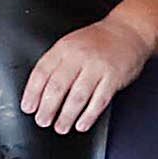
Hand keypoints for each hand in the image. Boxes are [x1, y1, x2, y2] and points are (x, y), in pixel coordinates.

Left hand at [22, 14, 153, 135]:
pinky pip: (99, 101)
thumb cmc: (98, 41)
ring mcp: (97, 67)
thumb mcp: (71, 43)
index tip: (28, 107)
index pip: (42, 72)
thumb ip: (57, 63)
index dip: (32, 93)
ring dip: (67, 116)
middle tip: (42, 121)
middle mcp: (79, 56)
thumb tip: (39, 92)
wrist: (129, 31)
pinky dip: (89, 116)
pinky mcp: (113, 77)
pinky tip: (82, 124)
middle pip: (57, 86)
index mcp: (64, 48)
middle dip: (47, 108)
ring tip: (60, 127)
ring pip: (77, 96)